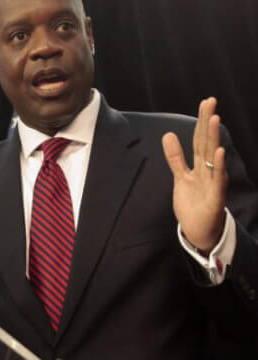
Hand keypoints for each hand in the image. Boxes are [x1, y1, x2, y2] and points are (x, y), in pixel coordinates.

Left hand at [162, 97, 226, 252]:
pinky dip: (218, 165)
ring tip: (215, 119)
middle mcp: (209, 170)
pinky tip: (219, 151)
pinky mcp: (215, 197)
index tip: (205, 102)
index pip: (200, 139)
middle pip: (207, 142)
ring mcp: (213, 183)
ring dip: (213, 138)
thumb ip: (175, 157)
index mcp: (200, 165)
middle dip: (208, 122)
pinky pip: (217, 180)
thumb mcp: (180, 177)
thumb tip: (168, 135)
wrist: (199, 230)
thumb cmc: (193, 202)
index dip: (202, 121)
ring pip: (213, 157)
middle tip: (211, 101)